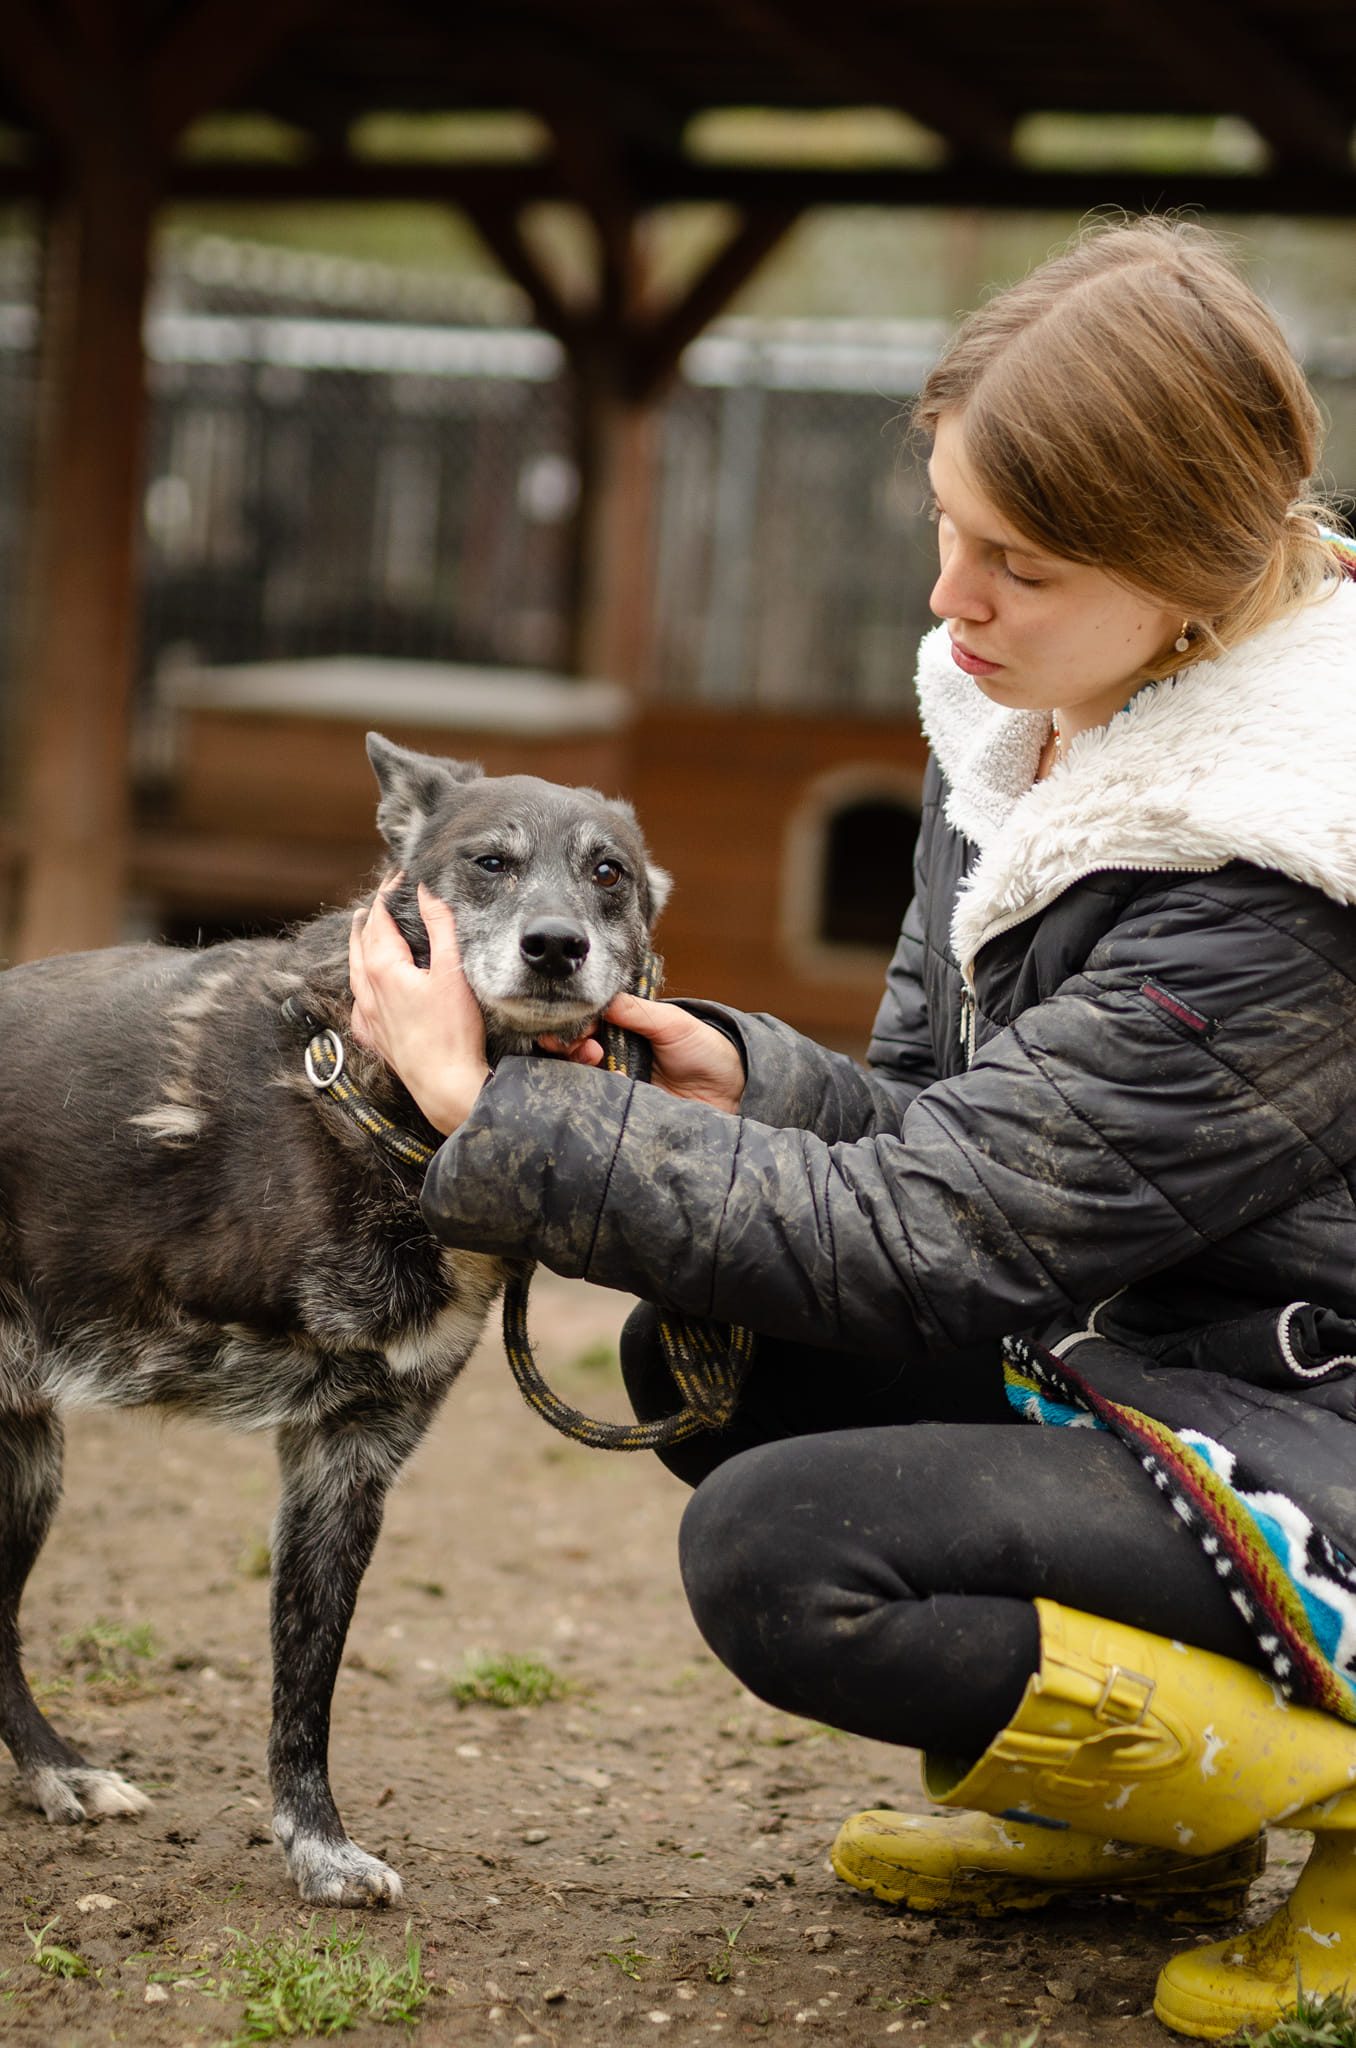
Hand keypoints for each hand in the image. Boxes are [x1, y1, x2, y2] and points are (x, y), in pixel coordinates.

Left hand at [349, 880, 489, 1135]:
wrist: (445, 1085)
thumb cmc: (452, 1032)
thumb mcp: (452, 971)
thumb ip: (439, 926)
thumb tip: (425, 891)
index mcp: (384, 968)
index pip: (380, 918)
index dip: (388, 894)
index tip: (399, 876)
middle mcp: (369, 990)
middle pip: (363, 942)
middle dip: (371, 916)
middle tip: (380, 897)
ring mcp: (369, 1016)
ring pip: (355, 972)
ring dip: (358, 946)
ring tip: (360, 929)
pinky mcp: (376, 1038)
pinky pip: (359, 1007)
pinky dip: (359, 990)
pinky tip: (363, 992)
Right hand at [539, 993, 744, 1114]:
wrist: (731, 1091)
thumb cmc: (705, 1049)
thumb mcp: (671, 1022)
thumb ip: (635, 1010)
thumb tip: (598, 999)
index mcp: (623, 1029)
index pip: (585, 1022)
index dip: (573, 1021)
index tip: (578, 1023)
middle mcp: (614, 1055)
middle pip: (573, 1050)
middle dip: (569, 1044)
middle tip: (586, 1044)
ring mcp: (616, 1082)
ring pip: (579, 1075)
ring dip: (579, 1063)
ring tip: (595, 1055)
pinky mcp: (623, 1107)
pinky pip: (598, 1102)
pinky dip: (599, 1089)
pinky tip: (613, 1080)